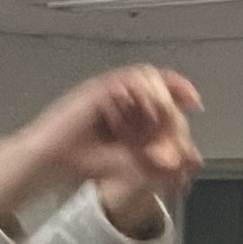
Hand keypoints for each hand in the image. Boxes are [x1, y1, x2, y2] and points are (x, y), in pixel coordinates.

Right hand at [0, 64, 203, 233]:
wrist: (46, 165)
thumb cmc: (78, 164)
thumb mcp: (130, 166)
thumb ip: (157, 163)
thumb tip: (187, 160)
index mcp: (128, 112)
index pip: (162, 92)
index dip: (181, 93)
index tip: (196, 103)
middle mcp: (119, 98)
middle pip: (159, 85)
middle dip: (173, 112)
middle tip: (175, 138)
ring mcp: (106, 92)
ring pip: (145, 77)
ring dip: (160, 99)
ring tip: (163, 124)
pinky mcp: (94, 91)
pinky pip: (126, 81)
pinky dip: (142, 93)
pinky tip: (149, 112)